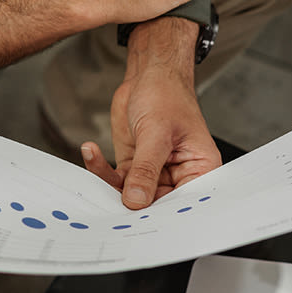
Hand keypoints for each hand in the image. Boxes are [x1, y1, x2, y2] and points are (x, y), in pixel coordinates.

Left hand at [81, 20, 221, 207]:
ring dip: (108, 182)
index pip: (184, 203)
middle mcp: (179, 176)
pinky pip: (115, 180)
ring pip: (131, 194)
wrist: (149, 74)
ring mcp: (154, 173)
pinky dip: (100, 167)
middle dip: (129, 201)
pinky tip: (91, 150)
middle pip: (155, 204)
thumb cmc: (168, 95)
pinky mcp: (134, 167)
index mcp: (200, 170)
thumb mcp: (156, 133)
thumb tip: (136, 201)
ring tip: (95, 161)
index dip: (162, 215)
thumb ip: (146, 169)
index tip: (138, 218)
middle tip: (107, 200)